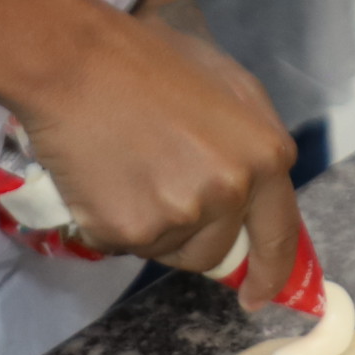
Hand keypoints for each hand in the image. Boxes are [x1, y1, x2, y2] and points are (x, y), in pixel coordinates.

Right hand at [12, 0, 302, 302]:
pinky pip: (124, 245)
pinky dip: (110, 222)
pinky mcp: (131, 230)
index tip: (257, 295)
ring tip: (128, 170)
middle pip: (216, 252)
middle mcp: (231, 191)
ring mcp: (181, 214)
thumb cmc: (149, 60)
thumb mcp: (227, 86)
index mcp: (265, 155)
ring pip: (168, 251)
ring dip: (151, 227)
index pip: (279, 235)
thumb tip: (255, 199)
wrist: (75, 60)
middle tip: (159, 189)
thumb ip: (252, 144)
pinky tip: (101, 176)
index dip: (270, 273)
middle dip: (192, 236)